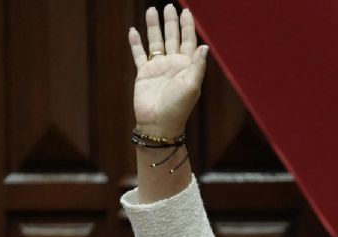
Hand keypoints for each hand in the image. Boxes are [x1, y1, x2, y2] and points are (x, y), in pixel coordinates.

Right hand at [128, 4, 207, 137]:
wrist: (159, 124)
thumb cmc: (178, 108)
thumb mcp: (192, 86)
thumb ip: (197, 66)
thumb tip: (204, 46)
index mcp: (187, 66)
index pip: (188, 41)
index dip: (187, 26)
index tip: (186, 11)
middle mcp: (173, 64)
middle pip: (172, 37)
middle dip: (171, 22)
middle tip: (168, 6)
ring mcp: (158, 68)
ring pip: (155, 42)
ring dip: (154, 27)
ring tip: (151, 10)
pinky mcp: (144, 74)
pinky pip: (139, 54)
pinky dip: (136, 43)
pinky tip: (133, 31)